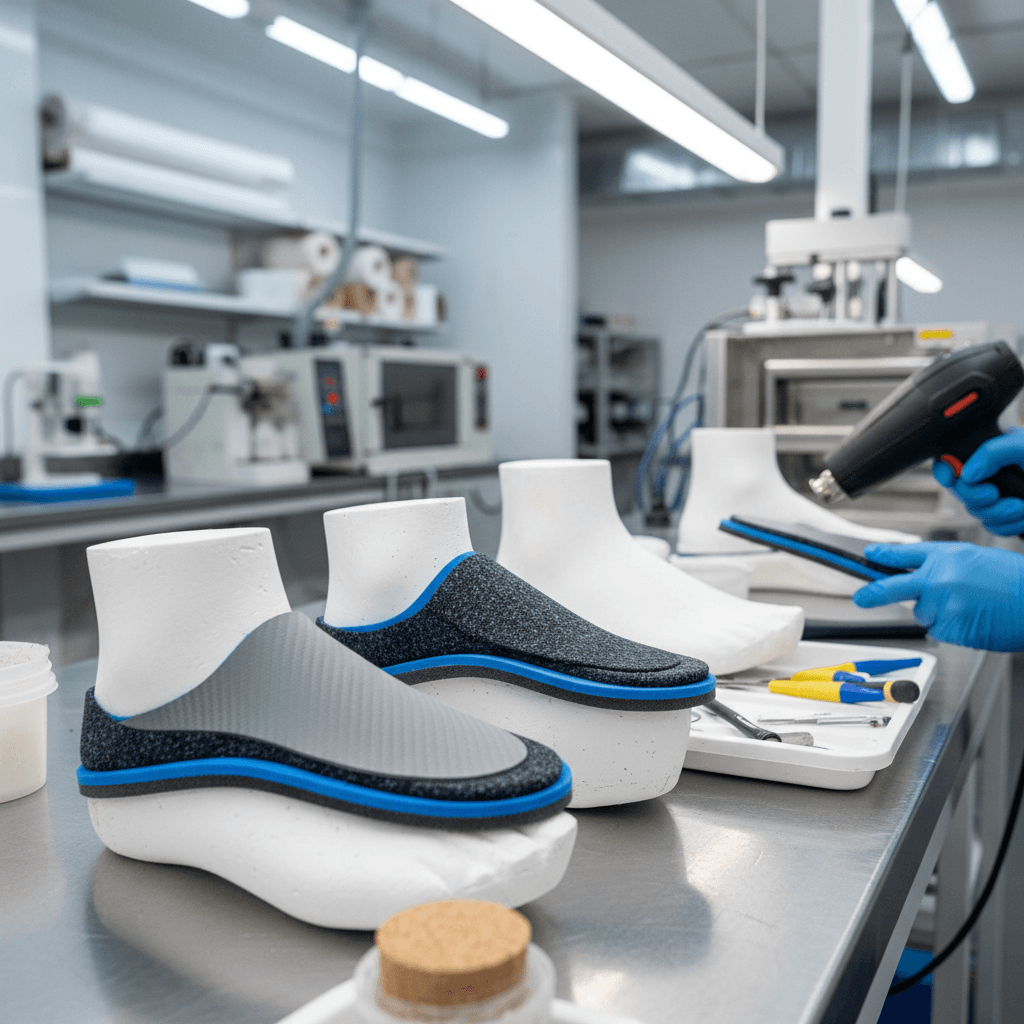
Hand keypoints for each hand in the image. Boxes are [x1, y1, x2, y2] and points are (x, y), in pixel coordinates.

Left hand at [853, 542, 1023, 650]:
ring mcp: (943, 606)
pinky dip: (951, 628)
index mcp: (945, 557)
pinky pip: (939, 630)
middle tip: (861, 598)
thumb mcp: (974, 558)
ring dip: (936, 613)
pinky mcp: (950, 629)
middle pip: (891, 587)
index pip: (903, 554)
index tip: (868, 556)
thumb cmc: (1012, 579)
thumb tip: (917, 573)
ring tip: (968, 606)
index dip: (882, 556)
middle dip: (872, 593)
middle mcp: (938, 580)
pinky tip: (972, 619)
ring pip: (923, 614)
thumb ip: (942, 564)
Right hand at [933, 429, 1023, 535]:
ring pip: (975, 511)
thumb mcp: (1023, 447)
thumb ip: (992, 452)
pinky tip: (1023, 516)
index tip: (950, 477)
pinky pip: (991, 527)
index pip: (954, 458)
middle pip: (960, 490)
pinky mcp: (1007, 517)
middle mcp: (992, 473)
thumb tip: (966, 472)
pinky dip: (1007, 526)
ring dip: (997, 513)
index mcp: (992, 452)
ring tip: (1020, 507)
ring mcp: (999, 496)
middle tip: (993, 494)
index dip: (945, 469)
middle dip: (976, 497)